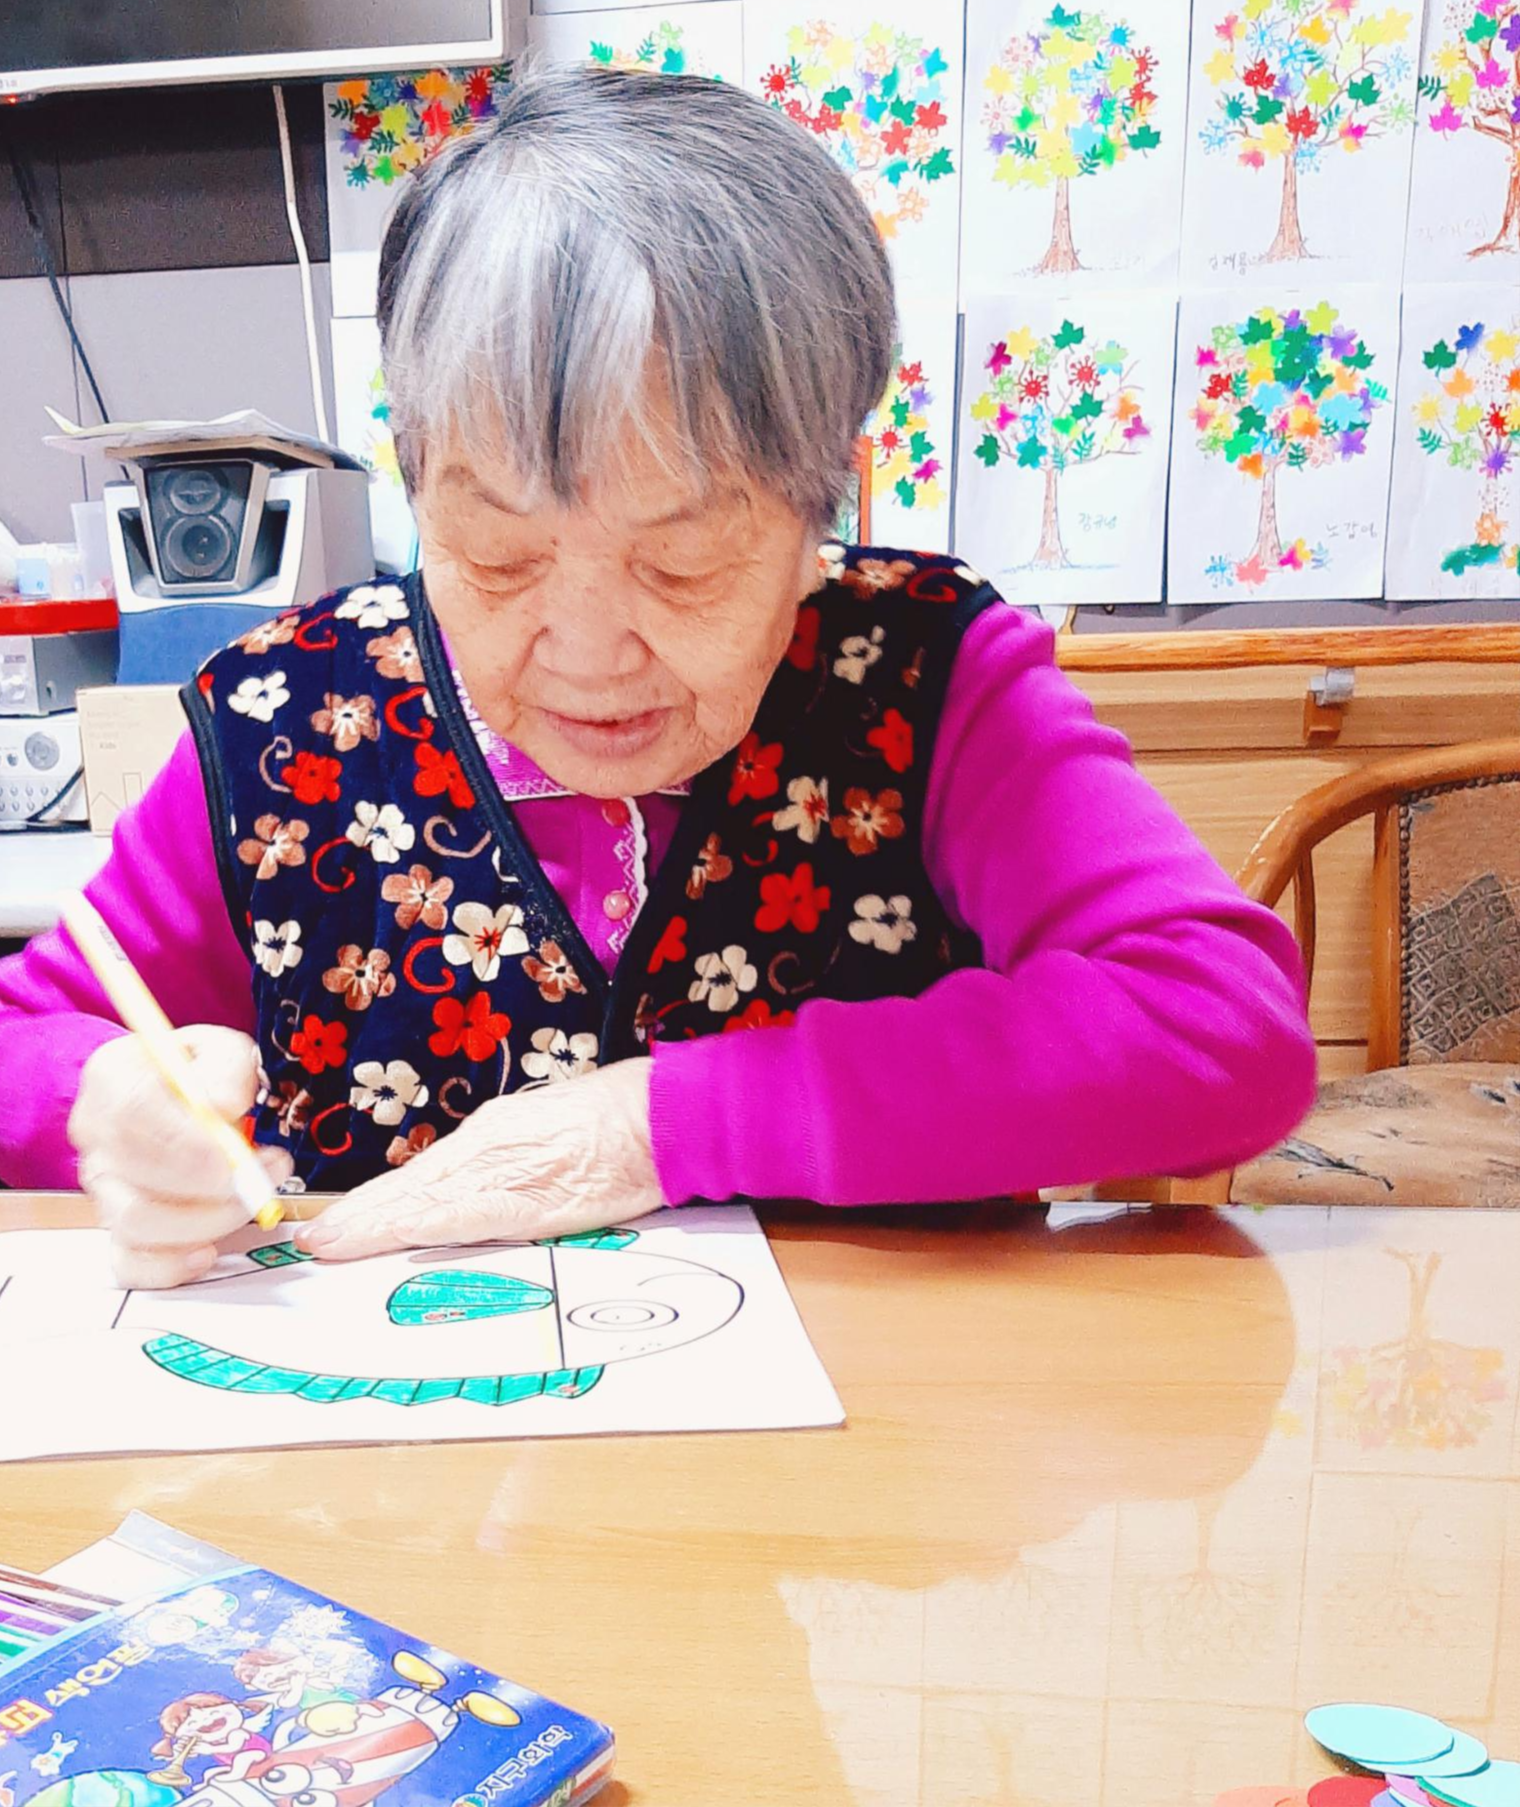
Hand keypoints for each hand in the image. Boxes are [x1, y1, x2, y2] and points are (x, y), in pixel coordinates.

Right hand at [70, 1026, 293, 1289]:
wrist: (184, 1100)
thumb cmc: (201, 1075)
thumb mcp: (223, 1051)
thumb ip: (227, 1068)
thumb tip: (221, 1106)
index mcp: (112, 1078)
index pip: (132, 1114)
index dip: (184, 1144)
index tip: (231, 1160)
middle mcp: (95, 1134)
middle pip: (135, 1176)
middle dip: (209, 1188)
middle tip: (265, 1175)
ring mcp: (102, 1185)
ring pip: (136, 1223)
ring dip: (205, 1221)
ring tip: (252, 1199)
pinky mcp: (117, 1227)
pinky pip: (130, 1263)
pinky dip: (170, 1266)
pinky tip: (208, 1250)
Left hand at [295, 1058, 661, 1260]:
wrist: (659, 1117)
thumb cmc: (618, 1126)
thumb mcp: (552, 1138)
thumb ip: (515, 1167)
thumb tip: (480, 1197)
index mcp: (494, 1136)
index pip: (422, 1176)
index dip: (376, 1202)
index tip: (337, 1222)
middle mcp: (487, 1147)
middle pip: (409, 1187)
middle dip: (358, 1216)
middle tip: (311, 1238)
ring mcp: (503, 1169)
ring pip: (421, 1199)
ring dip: (371, 1224)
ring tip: (327, 1244)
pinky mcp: (526, 1195)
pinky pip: (461, 1214)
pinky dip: (417, 1225)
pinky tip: (388, 1236)